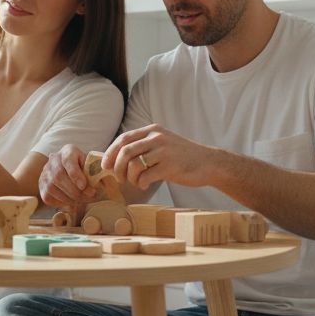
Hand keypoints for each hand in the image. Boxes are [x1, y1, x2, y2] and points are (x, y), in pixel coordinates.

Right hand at [39, 144, 97, 212]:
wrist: (70, 170)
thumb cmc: (85, 168)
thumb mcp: (93, 165)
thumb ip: (99, 172)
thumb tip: (109, 184)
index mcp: (68, 151)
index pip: (67, 160)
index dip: (75, 174)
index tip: (84, 185)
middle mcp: (53, 160)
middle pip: (59, 176)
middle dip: (76, 190)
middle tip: (90, 196)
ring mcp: (45, 173)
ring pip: (53, 188)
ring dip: (70, 198)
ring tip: (84, 200)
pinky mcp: (41, 186)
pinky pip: (48, 197)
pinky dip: (61, 202)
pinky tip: (72, 202)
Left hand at [103, 124, 221, 190]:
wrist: (209, 163)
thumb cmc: (182, 156)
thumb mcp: (163, 143)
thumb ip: (144, 145)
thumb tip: (117, 157)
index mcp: (153, 130)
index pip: (123, 139)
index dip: (110, 153)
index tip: (106, 165)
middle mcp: (157, 138)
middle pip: (125, 152)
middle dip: (117, 168)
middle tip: (119, 178)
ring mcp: (164, 151)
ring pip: (133, 165)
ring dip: (129, 178)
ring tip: (135, 182)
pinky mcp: (170, 167)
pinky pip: (145, 177)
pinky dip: (140, 184)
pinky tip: (145, 185)